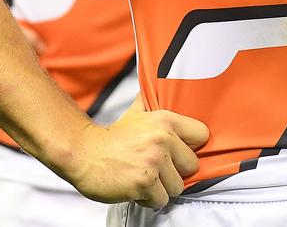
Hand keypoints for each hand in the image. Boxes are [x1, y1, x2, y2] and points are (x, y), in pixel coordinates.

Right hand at [68, 96, 208, 207]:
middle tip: (158, 169)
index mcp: (165, 120)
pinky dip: (150, 199)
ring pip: (178, 186)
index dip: (191, 146)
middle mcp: (163, 138)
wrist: (84, 153)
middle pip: (192, 166)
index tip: (180, 152)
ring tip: (146, 178)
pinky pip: (161, 200)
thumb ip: (153, 102)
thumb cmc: (112, 137)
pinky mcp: (144, 182)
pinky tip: (137, 188)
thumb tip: (162, 86)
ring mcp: (154, 161)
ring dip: (162, 188)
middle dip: (176, 172)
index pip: (202, 134)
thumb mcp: (137, 112)